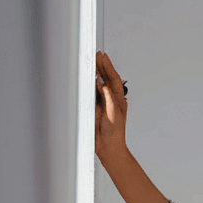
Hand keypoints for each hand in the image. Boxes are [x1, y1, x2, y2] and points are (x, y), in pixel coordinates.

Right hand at [95, 51, 126, 167]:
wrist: (108, 147)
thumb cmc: (115, 134)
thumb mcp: (114, 112)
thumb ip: (108, 96)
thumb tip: (101, 82)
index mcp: (118, 99)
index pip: (113, 78)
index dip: (108, 66)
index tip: (102, 56)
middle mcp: (110, 100)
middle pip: (105, 78)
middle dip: (101, 66)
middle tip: (95, 55)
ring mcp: (101, 104)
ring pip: (97, 85)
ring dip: (94, 73)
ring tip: (90, 62)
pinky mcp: (93, 109)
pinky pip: (90, 94)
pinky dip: (87, 85)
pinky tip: (84, 79)